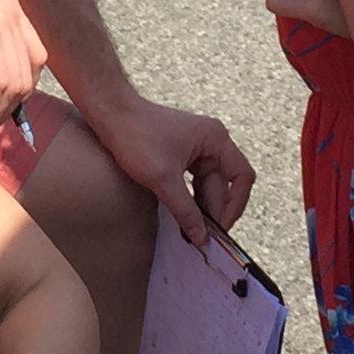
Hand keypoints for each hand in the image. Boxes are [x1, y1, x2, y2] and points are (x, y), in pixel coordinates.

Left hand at [82, 89, 256, 244]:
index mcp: (216, 139)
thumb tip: (201, 237)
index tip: (221, 227)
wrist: (110, 115)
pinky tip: (183, 218)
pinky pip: (194, 182)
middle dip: (214, 211)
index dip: (236, 204)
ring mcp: (197, 148)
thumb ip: (185, 210)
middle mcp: (211, 141)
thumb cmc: (136, 136)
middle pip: (223, 184)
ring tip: (191, 234)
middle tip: (202, 239)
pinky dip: (190, 200)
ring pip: (208, 186)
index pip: (242, 176)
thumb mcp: (163, 179)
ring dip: (201, 209)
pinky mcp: (182, 154)